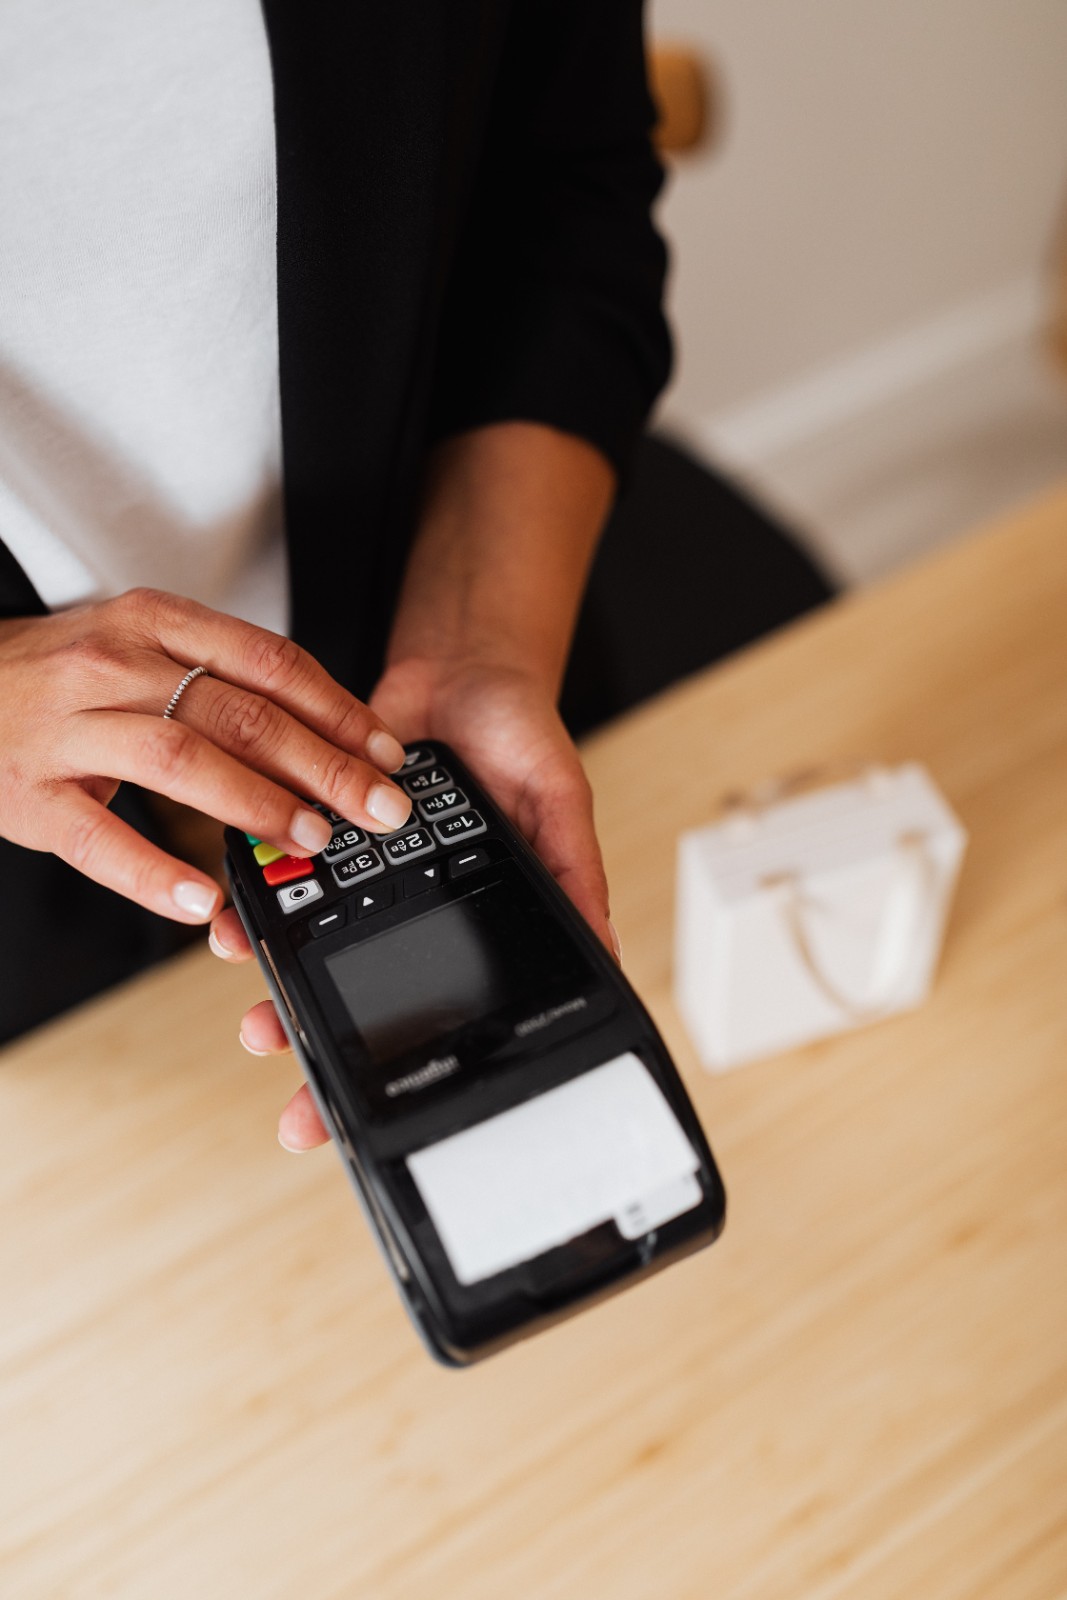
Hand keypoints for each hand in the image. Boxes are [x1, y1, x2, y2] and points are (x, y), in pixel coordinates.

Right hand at [0, 589, 411, 921]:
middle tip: (374, 806)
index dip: (336, 709)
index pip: (266, 661)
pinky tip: (203, 898)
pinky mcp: (31, 797)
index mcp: (152, 622)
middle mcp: (113, 667)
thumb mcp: (140, 643)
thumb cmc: (60, 673)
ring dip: (256, 803)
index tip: (384, 751)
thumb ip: (219, 676)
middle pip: (237, 712)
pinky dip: (155, 873)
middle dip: (321, 764)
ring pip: (179, 761)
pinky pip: (99, 839)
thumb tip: (323, 730)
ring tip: (311, 838)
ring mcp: (68, 731)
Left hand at [211, 656, 619, 1150]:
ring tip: (260, 1018)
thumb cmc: (519, 737)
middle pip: (357, 998)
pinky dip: (255, 910)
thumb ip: (573, 876)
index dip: (396, 1061)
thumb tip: (603, 949)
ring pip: (309, 952)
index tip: (358, 1115)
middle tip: (291, 1096)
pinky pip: (278, 880)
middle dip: (319, 1051)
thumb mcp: (559, 806)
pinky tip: (241, 929)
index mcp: (464, 916)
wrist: (461, 664)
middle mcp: (403, 908)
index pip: (431, 1010)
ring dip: (279, 988)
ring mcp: (356, 876)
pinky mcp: (316, 831)